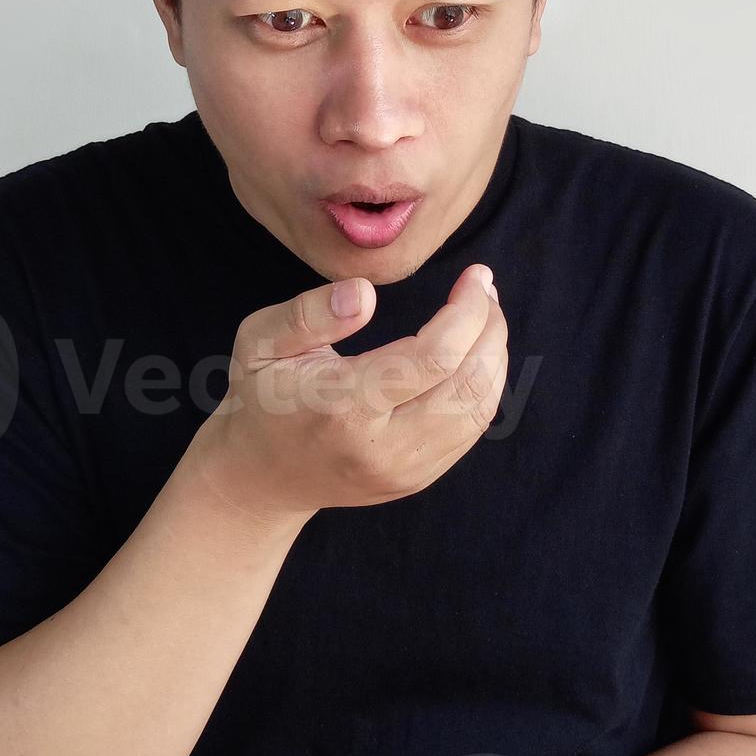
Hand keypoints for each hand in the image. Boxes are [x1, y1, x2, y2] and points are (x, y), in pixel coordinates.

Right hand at [185, 266, 507, 525]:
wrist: (261, 477)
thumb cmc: (263, 396)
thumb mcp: (259, 341)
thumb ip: (309, 313)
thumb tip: (366, 293)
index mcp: (342, 406)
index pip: (433, 357)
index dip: (468, 311)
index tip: (476, 276)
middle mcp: (381, 446)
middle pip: (468, 385)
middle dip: (490, 328)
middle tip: (484, 289)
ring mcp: (403, 470)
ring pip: (478, 409)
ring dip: (495, 356)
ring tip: (486, 316)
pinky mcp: (416, 479)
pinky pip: (470, 430)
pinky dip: (485, 385)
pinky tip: (475, 353)